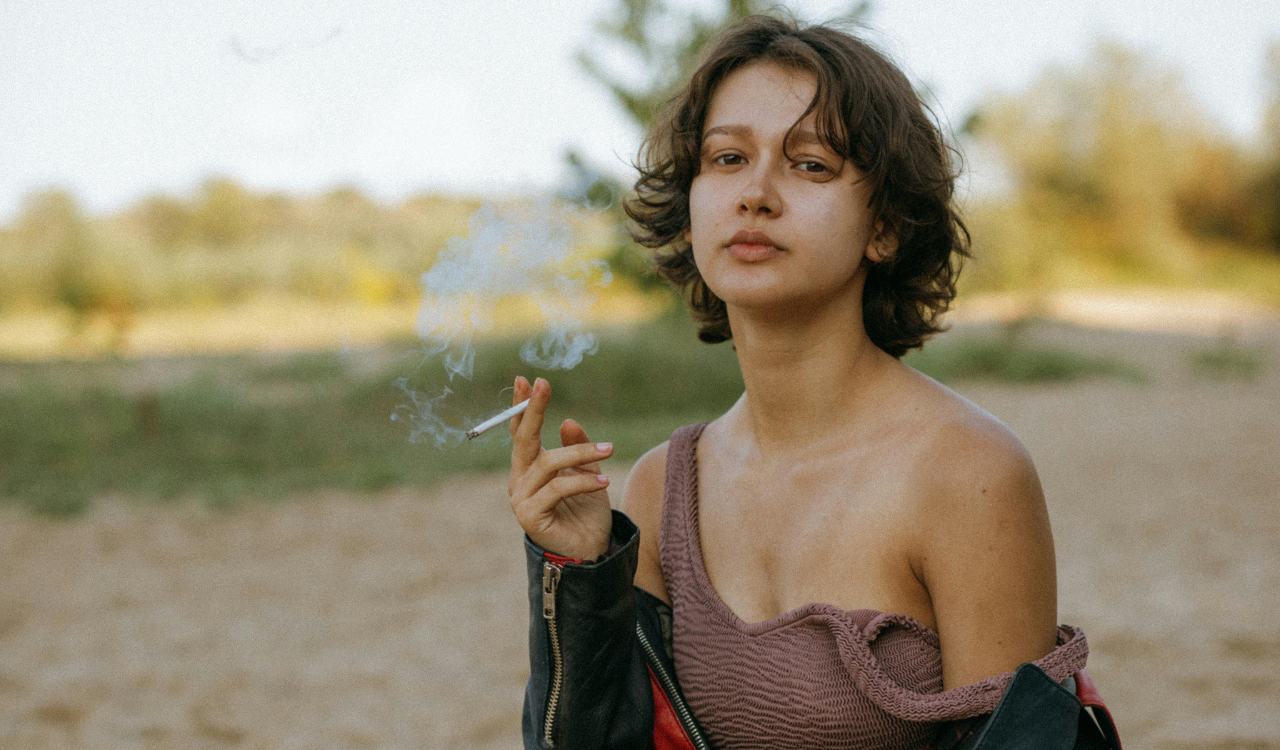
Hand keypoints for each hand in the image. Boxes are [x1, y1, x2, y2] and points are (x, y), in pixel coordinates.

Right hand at [507, 376, 613, 560]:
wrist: (591, 552)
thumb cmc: (587, 513)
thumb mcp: (587, 472)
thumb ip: (578, 449)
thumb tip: (567, 421)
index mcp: (529, 468)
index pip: (521, 432)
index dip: (523, 406)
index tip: (528, 379)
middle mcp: (519, 481)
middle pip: (523, 440)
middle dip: (533, 409)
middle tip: (543, 383)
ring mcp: (521, 499)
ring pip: (548, 463)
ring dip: (581, 454)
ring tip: (609, 451)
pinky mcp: (530, 516)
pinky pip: (557, 488)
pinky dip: (583, 481)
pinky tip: (604, 480)